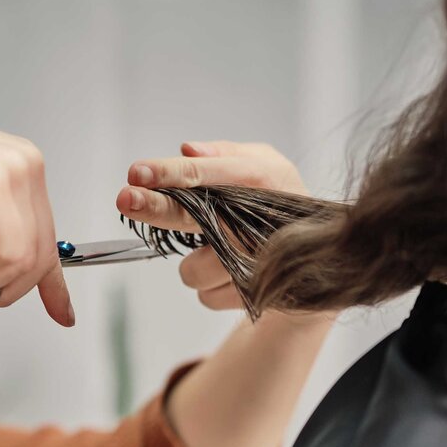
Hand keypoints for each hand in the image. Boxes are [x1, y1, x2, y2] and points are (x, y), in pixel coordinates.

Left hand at [116, 140, 306, 309]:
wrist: (319, 263)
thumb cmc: (278, 201)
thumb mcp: (263, 164)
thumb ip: (225, 155)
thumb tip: (187, 149)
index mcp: (261, 179)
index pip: (204, 173)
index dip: (168, 173)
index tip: (136, 172)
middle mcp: (259, 221)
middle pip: (194, 216)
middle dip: (156, 208)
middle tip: (126, 199)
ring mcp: (259, 263)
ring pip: (193, 270)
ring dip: (195, 264)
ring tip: (220, 255)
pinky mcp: (256, 296)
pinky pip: (206, 296)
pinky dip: (210, 287)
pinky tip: (232, 275)